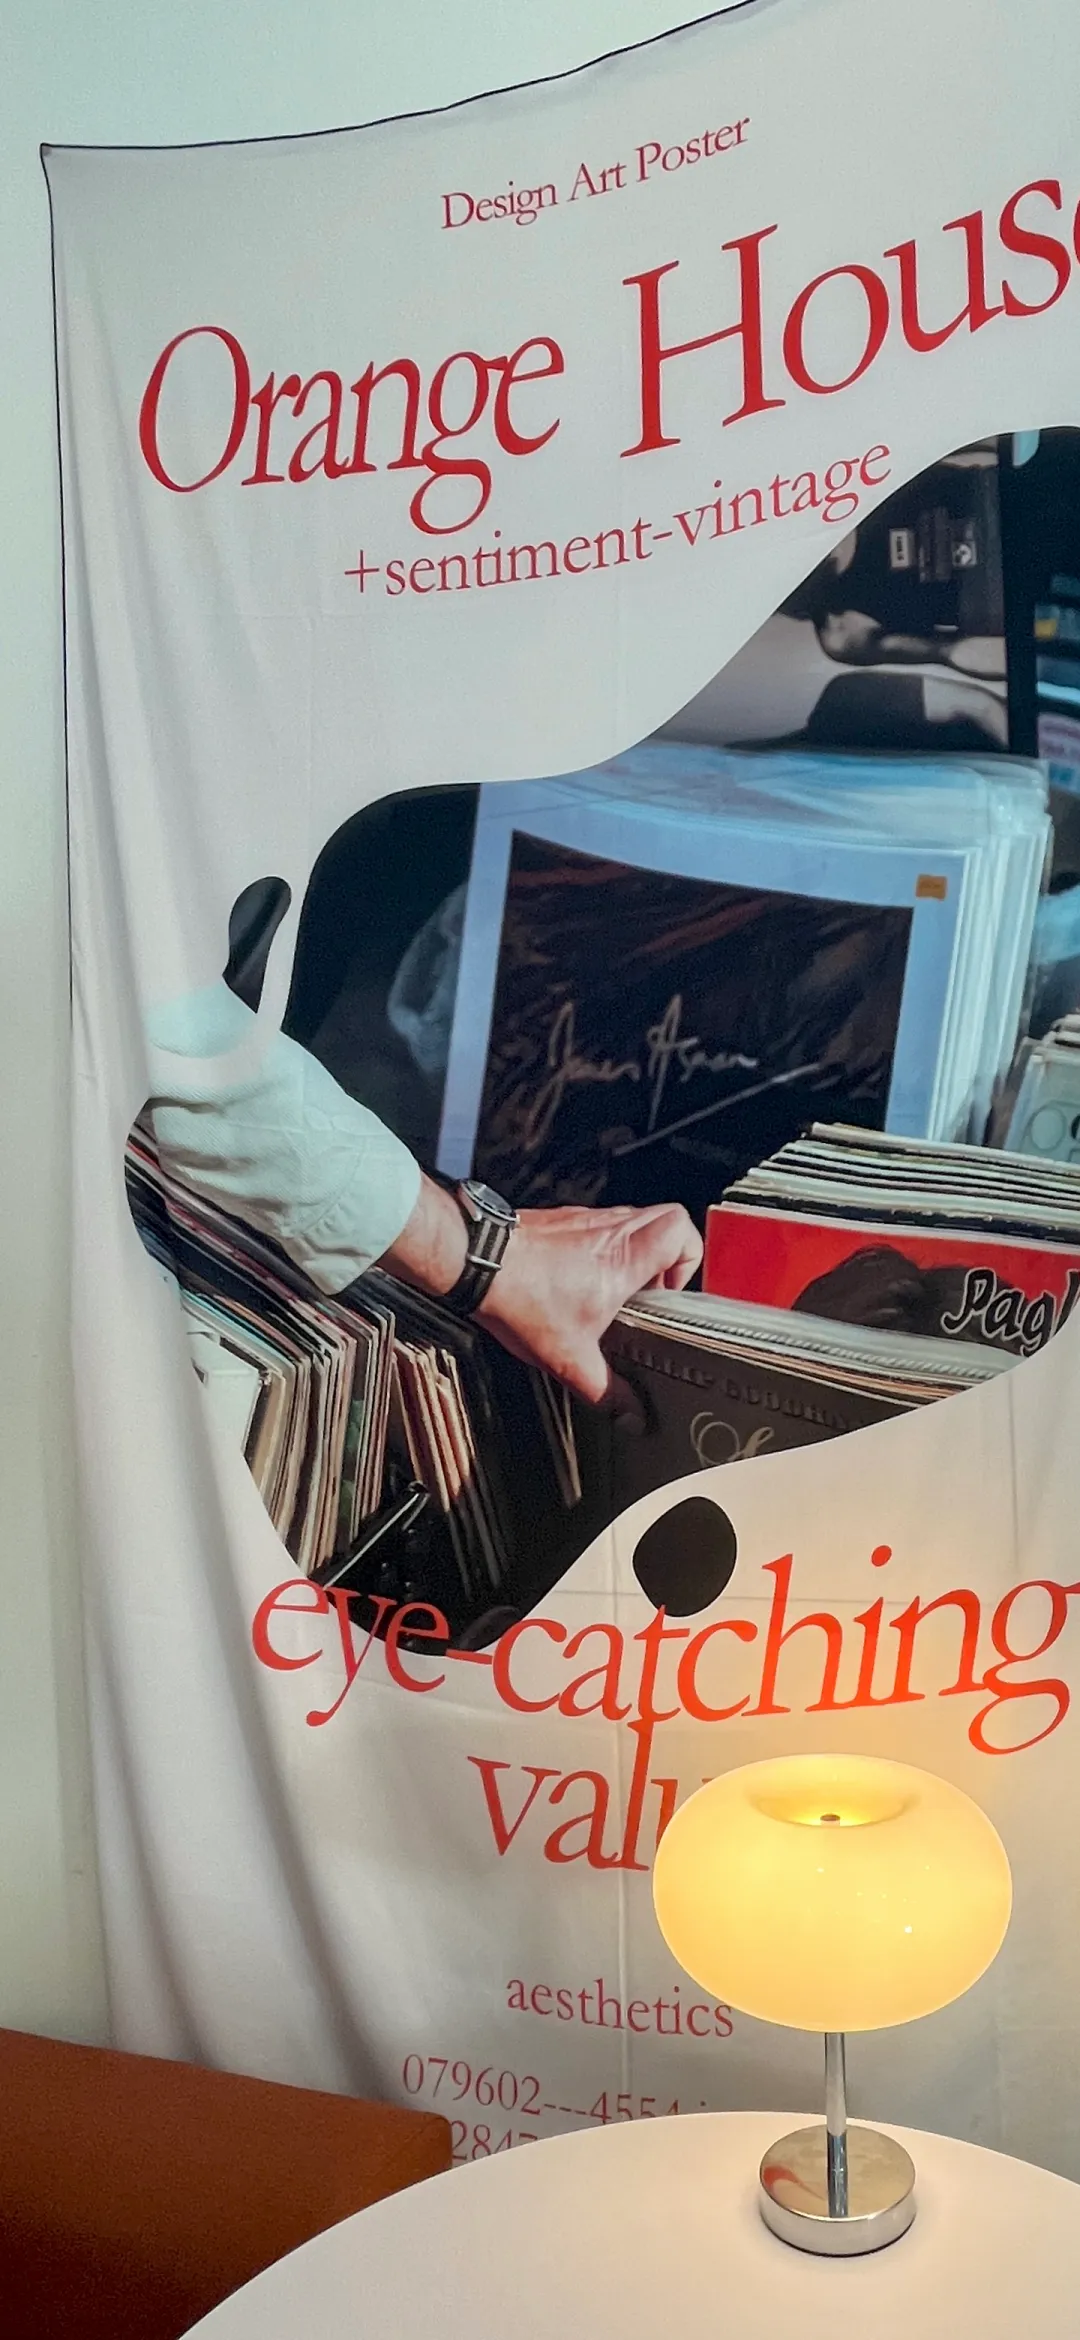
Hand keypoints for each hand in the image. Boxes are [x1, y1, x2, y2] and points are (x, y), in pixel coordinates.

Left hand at [380, 1178, 700, 1420]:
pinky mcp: (560, 1219)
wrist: (475, 1262)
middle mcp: (610, 1229)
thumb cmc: (521, 1297)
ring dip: (634, 1252)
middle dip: (669, 1255)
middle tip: (651, 1292)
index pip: (682, 1230)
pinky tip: (579, 1282)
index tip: (669, 1294)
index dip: (689, 1259)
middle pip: (666, 1218)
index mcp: (624, 1257)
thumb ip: (606, 1390)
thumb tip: (631, 1414)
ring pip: (632, 1220)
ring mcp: (584, 1219)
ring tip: (615, 1292)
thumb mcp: (570, 1358)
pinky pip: (598, 1225)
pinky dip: (601, 1248)